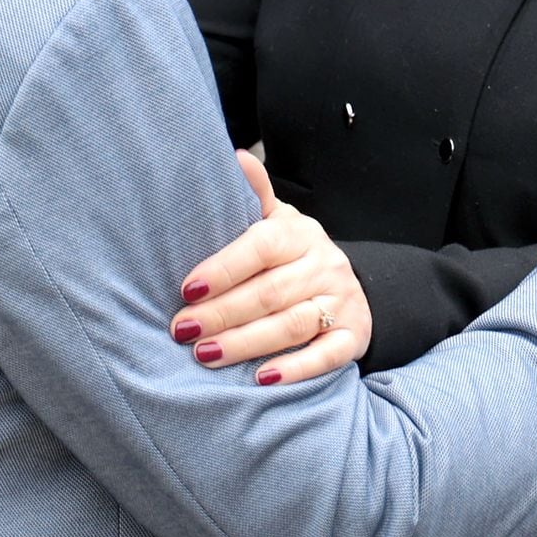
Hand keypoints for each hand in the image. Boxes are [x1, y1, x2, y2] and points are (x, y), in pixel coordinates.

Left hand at [169, 150, 371, 385]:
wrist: (350, 285)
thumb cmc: (293, 256)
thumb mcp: (276, 221)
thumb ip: (254, 195)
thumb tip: (234, 157)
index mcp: (299, 233)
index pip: (261, 247)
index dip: (223, 268)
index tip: (186, 288)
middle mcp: (323, 265)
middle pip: (271, 292)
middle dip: (223, 313)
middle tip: (182, 329)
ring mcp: (341, 302)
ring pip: (294, 324)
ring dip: (247, 343)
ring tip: (206, 355)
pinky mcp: (353, 337)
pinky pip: (326, 355)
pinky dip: (295, 368)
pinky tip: (262, 380)